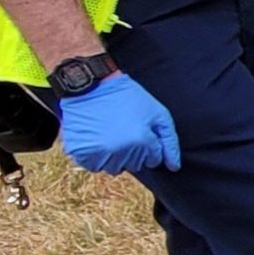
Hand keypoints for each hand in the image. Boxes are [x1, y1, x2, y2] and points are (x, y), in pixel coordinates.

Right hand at [58, 72, 181, 174]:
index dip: (150, 145)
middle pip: (135, 165)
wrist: (91, 86)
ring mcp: (98, 152)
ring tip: (112, 135)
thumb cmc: (127, 97)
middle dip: (134, 152)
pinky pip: (94, 167)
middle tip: (126, 131)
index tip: (142, 131)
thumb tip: (174, 167)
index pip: (153, 159)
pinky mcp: (80, 152)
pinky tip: (98, 139)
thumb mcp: (157, 113)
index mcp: (141, 140)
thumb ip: (169, 141)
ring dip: (116, 157)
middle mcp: (120, 149)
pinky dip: (97, 157)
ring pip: (114, 168)